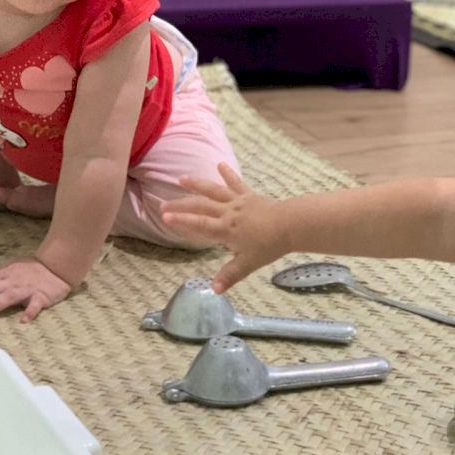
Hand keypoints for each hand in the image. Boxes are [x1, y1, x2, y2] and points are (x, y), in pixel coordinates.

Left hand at [0, 257, 71, 321]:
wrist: (58, 267)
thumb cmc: (35, 270)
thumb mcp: (14, 269)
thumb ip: (0, 278)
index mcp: (6, 274)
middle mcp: (13, 280)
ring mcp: (27, 288)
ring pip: (8, 296)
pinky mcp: (41, 295)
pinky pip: (35, 304)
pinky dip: (29, 312)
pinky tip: (24, 320)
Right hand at [161, 163, 287, 291]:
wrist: (291, 224)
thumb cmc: (269, 245)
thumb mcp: (248, 264)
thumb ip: (230, 275)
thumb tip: (214, 290)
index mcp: (225, 230)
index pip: (199, 224)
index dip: (181, 220)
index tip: (165, 216)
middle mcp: (228, 213)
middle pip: (200, 207)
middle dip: (181, 205)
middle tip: (163, 204)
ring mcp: (238, 202)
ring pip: (213, 191)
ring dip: (196, 184)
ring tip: (180, 178)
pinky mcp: (249, 196)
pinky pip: (236, 184)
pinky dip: (228, 174)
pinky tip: (220, 165)